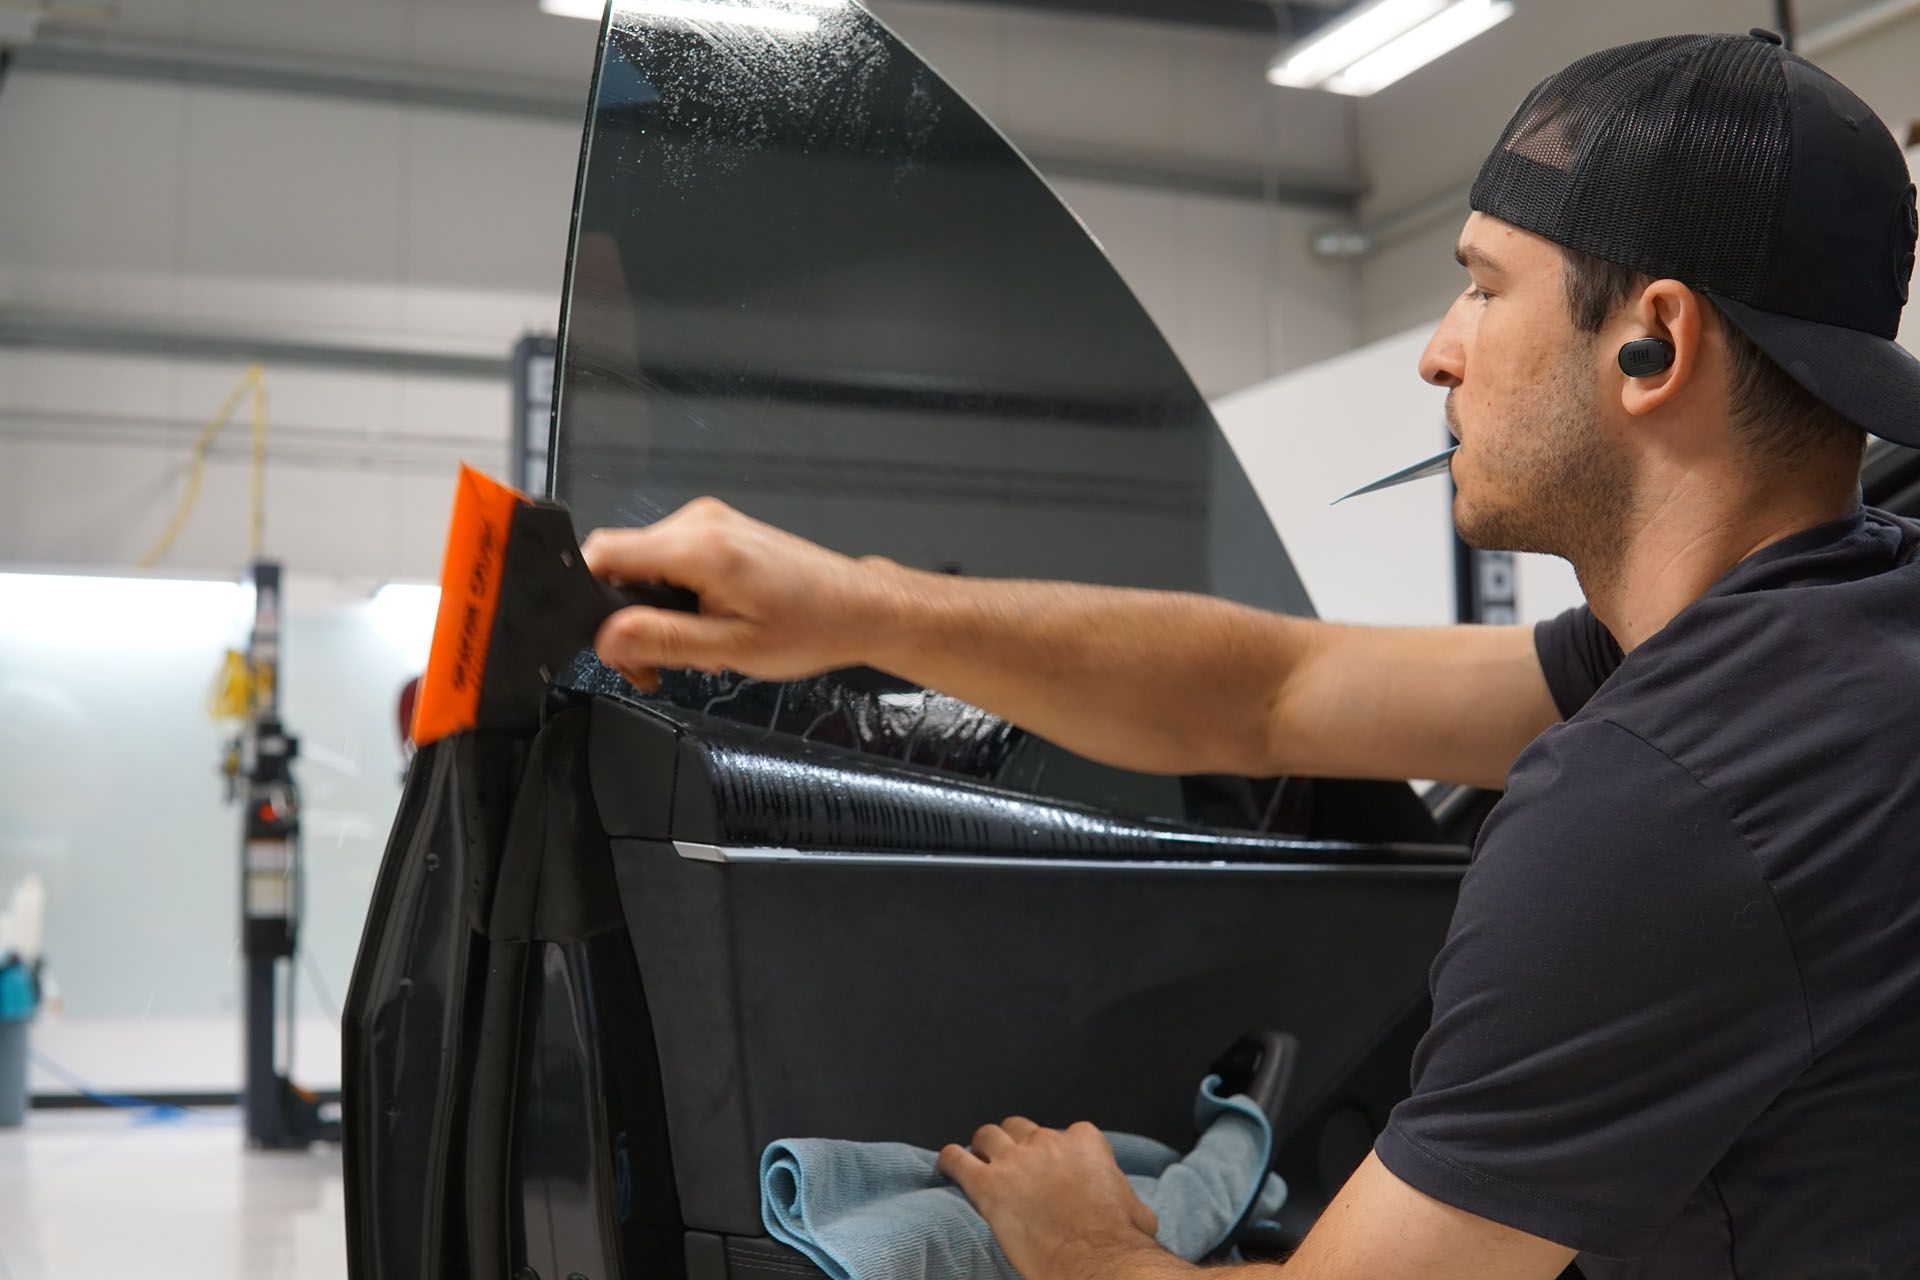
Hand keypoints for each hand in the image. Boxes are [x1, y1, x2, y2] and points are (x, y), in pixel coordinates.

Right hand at [581, 497, 890, 689]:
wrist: (857, 607)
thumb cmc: (811, 627)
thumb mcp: (732, 647)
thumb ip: (663, 639)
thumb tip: (606, 637)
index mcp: (698, 546)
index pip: (603, 553)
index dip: (592, 600)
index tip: (616, 644)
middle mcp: (699, 522)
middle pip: (621, 564)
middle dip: (631, 619)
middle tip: (661, 666)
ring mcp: (709, 522)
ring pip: (645, 567)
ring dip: (657, 613)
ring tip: (698, 649)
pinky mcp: (718, 531)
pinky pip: (671, 562)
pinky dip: (677, 598)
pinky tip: (707, 626)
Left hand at [937, 1117, 1172, 1279]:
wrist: (1095, 1260)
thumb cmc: (1119, 1239)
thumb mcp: (1137, 1210)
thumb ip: (1126, 1197)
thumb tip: (1131, 1208)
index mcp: (1084, 1142)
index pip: (1065, 1133)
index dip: (1055, 1152)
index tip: (1052, 1168)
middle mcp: (1047, 1142)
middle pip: (1020, 1128)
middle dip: (1014, 1142)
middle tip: (1011, 1163)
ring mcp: (1015, 1160)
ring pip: (986, 1135)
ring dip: (982, 1146)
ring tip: (978, 1159)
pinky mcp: (988, 1185)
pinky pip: (957, 1160)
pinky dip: (949, 1160)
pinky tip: (947, 1166)